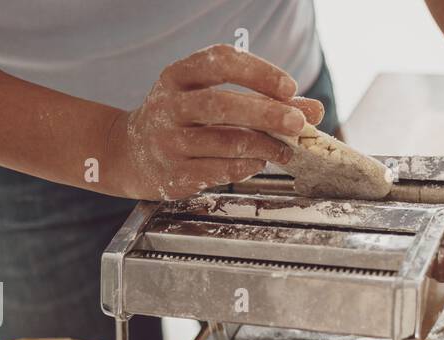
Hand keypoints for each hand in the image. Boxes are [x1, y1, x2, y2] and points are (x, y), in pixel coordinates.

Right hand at [103, 44, 324, 200]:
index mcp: (176, 76)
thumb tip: (314, 110)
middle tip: (299, 121)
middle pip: (221, 103)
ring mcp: (168, 142)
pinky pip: (220, 169)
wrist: (128, 154)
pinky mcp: (175, 174)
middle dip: (266, 112)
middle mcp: (168, 106)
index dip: (257, 72)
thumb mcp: (211, 98)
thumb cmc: (182, 120)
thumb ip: (263, 100)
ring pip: (225, 141)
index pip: (218, 62)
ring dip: (265, 145)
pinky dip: (247, 166)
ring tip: (287, 149)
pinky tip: (260, 161)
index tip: (289, 85)